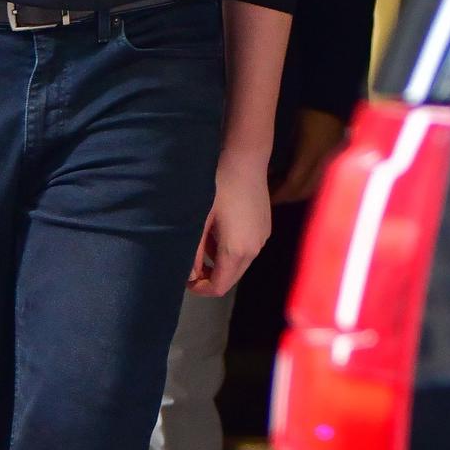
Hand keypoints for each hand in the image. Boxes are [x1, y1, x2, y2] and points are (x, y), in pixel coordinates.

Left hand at [190, 153, 271, 296]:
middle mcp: (255, 249)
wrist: (245, 160)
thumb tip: (187, 276)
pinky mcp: (265, 227)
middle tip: (189, 264)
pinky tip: (217, 230)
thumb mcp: (199, 221)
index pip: (220, 287)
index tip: (185, 280)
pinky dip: (230, 248)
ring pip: (239, 263)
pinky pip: (246, 248)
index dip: (201, 289)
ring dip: (219, 261)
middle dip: (210, 276)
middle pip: (231, 277)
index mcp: (237, 251)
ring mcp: (262, 238)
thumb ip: (193, 252)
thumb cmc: (218, 188)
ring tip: (200, 242)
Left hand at [272, 107, 349, 206]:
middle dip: (285, 197)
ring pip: (313, 186)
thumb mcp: (288, 128)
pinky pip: (319, 178)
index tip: (264, 197)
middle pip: (304, 190)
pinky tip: (294, 179)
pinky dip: (306, 183)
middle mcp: (324, 160)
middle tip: (268, 197)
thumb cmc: (304, 108)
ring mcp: (332, 159)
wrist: (331, 94)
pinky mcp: (335, 157)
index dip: (278, 193)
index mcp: (310, 153)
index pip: (293, 183)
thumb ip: (279, 151)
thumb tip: (267, 170)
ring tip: (278, 189)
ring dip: (296, 192)